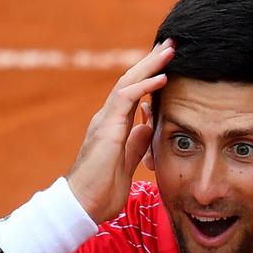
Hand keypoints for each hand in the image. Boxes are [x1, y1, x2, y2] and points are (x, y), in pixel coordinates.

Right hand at [67, 39, 173, 222]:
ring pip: (128, 83)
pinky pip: (125, 99)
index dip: (150, 77)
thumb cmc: (101, 191)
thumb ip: (136, 144)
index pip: (134, 94)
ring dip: (150, 65)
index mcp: (113, 126)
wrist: (81, 207)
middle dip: (151, 62)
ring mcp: (104, 121)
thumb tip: (147, 126)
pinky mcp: (106, 129)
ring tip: (169, 51)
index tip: (168, 64)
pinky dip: (144, 86)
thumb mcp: (126, 163)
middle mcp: (107, 118)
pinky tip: (161, 77)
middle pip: (131, 82)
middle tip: (170, 45)